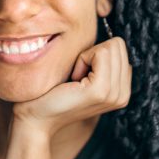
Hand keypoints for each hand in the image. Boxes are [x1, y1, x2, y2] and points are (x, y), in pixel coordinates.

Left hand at [11, 37, 131, 136]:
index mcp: (122, 91)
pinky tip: (73, 79)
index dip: (96, 54)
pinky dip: (83, 59)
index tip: (80, 75)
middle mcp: (123, 94)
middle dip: (93, 53)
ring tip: (74, 79)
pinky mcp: (101, 90)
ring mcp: (114, 94)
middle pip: (118, 45)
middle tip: (76, 76)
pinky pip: (100, 52)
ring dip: (87, 56)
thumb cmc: (53, 93)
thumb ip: (102, 62)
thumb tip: (110, 38)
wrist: (36, 119)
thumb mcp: (84, 76)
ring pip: (111, 46)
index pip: (121, 49)